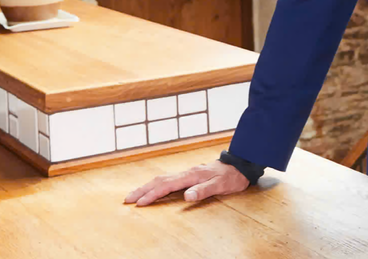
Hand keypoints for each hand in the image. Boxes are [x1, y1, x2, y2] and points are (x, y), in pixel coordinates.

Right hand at [124, 160, 249, 205]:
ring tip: (134, 194)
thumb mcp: (220, 185)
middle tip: (127, 199)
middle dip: (142, 189)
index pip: (167, 185)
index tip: (140, 203)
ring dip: (147, 186)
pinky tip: (153, 188)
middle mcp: (186, 172)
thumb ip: (203, 190)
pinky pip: (168, 179)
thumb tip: (186, 196)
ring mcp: (187, 173)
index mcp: (191, 175)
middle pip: (159, 180)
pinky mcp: (189, 174)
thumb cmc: (231, 177)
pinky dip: (156, 184)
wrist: (240, 165)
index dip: (152, 194)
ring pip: (162, 178)